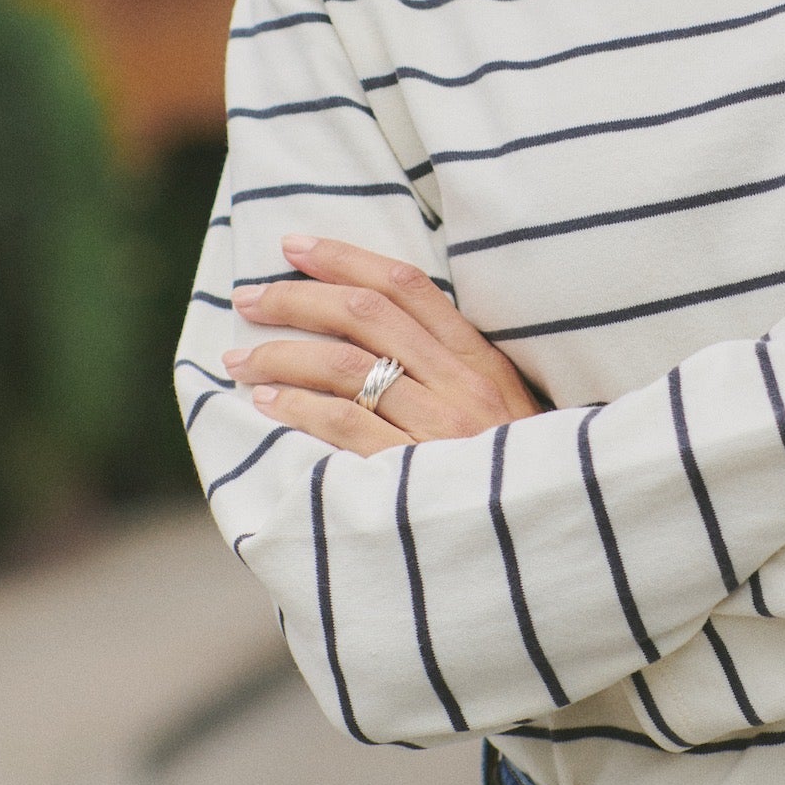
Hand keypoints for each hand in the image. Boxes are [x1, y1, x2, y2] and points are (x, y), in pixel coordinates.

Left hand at [223, 235, 549, 453]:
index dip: (345, 257)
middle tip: (250, 297)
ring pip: (345, 366)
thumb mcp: (501, 408)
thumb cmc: (510, 473)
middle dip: (297, 298)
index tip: (295, 246)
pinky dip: (296, 407)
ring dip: (281, 355)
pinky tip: (266, 403)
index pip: (406, 286)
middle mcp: (460, 385)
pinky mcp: (411, 474)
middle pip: (365, 315)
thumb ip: (451, 368)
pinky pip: (342, 425)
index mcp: (480, 360)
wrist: (543, 537)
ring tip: (241, 358)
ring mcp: (437, 428)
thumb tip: (374, 327)